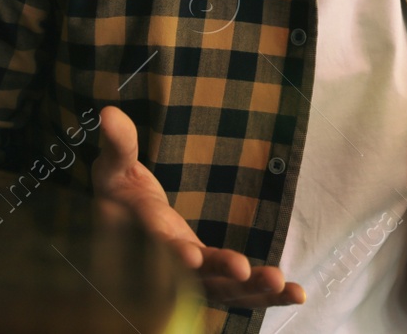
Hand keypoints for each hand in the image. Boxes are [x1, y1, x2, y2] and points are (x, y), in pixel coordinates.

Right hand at [93, 106, 305, 307]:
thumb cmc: (119, 192)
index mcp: (143, 235)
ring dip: (252, 289)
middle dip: (219, 273)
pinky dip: (269, 294)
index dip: (172, 252)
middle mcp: (169, 263)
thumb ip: (119, 145)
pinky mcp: (214, 278)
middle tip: (242, 270)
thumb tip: (108, 113)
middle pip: (195, 277)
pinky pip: (241, 291)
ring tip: (282, 283)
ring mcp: (194, 275)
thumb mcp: (115, 167)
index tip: (190, 258)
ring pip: (223, 291)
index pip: (155, 245)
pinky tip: (298, 292)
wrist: (123, 225)